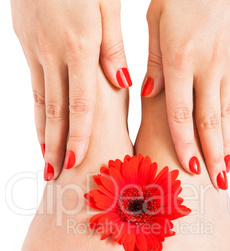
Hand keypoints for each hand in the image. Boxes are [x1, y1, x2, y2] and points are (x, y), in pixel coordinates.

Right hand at [11, 0, 131, 180]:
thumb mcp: (106, 4)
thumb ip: (113, 45)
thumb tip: (123, 79)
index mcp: (80, 46)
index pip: (79, 102)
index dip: (78, 134)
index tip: (77, 161)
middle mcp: (55, 54)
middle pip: (57, 111)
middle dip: (57, 146)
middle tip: (57, 175)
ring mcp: (38, 52)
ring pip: (41, 103)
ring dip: (44, 136)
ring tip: (47, 163)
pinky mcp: (28, 47)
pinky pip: (34, 88)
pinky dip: (37, 115)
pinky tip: (40, 132)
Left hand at [142, 0, 229, 188]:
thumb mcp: (158, 20)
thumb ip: (154, 60)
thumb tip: (147, 92)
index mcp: (181, 58)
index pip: (182, 113)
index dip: (185, 144)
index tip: (189, 170)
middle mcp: (207, 66)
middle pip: (210, 121)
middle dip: (213, 156)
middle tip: (215, 184)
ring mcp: (227, 65)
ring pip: (226, 114)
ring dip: (226, 146)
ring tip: (225, 172)